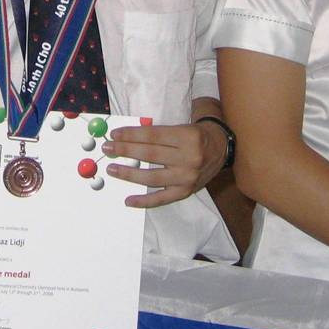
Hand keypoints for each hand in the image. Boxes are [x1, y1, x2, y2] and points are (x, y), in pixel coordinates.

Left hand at [102, 120, 229, 208]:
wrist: (220, 149)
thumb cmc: (194, 136)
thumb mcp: (180, 128)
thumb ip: (156, 134)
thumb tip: (125, 138)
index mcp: (186, 136)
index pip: (152, 135)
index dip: (131, 135)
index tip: (114, 134)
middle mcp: (189, 157)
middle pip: (150, 155)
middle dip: (125, 151)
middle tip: (108, 149)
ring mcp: (187, 177)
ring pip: (152, 177)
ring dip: (129, 174)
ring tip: (112, 169)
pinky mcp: (186, 192)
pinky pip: (162, 199)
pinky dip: (144, 201)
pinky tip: (128, 200)